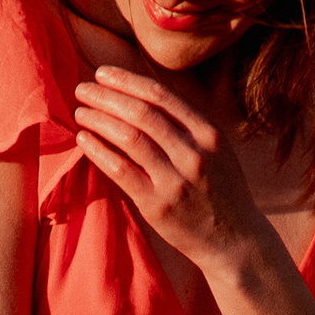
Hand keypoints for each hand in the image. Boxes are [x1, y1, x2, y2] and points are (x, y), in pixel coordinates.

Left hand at [72, 65, 268, 273]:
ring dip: (99, 120)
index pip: (161, 96)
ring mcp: (175, 180)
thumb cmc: (220, 190)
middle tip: (82, 89)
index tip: (103, 74)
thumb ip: (187, 126)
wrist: (234, 240)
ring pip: (129, 138)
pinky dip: (99, 151)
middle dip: (107, 96)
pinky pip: (121, 171)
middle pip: (141, 113)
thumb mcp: (216, 150)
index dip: (127, 81)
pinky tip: (83, 139)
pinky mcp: (157, 206)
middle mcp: (194, 153)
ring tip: (80, 112)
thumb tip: (141, 96)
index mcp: (208, 133)